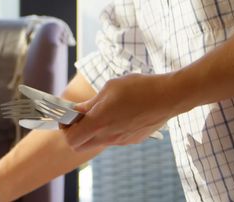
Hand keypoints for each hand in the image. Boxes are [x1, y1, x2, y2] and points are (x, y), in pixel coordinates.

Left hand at [62, 73, 180, 150]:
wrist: (168, 97)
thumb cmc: (138, 88)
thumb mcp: (109, 88)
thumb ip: (90, 103)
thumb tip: (76, 111)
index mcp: (99, 123)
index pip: (71, 139)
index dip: (65, 129)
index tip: (68, 116)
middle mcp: (108, 136)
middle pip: (80, 145)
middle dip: (76, 133)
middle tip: (81, 116)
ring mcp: (121, 141)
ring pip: (97, 142)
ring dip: (92, 131)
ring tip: (101, 111)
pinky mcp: (132, 140)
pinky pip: (113, 139)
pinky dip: (108, 130)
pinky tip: (119, 113)